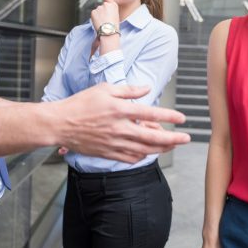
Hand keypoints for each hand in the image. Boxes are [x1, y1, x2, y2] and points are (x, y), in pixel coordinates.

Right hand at [55, 83, 188, 162]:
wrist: (61, 124)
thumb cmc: (80, 104)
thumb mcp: (104, 89)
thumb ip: (128, 90)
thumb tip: (146, 89)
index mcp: (120, 110)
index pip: (151, 114)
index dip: (169, 116)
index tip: (182, 118)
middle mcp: (120, 128)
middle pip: (153, 137)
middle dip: (173, 139)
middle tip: (186, 138)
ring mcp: (114, 143)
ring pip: (145, 150)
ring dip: (162, 149)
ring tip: (172, 145)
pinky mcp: (108, 153)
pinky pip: (130, 158)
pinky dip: (143, 156)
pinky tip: (148, 152)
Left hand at [91, 0, 119, 30]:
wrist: (108, 31)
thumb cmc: (114, 26)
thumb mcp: (116, 16)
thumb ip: (111, 11)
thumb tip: (106, 12)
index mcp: (113, 4)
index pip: (109, 3)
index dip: (107, 9)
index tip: (107, 13)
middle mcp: (106, 4)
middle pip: (102, 6)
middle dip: (102, 11)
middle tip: (104, 19)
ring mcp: (99, 7)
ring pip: (97, 10)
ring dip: (98, 15)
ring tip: (101, 22)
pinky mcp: (93, 11)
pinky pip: (93, 14)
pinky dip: (94, 17)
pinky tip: (98, 22)